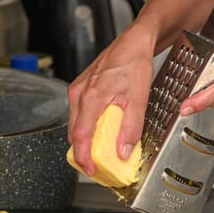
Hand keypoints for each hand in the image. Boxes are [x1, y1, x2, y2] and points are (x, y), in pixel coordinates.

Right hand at [67, 24, 155, 175]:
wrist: (133, 42)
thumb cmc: (134, 63)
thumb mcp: (139, 99)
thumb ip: (131, 128)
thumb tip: (123, 151)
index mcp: (91, 96)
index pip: (81, 135)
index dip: (84, 157)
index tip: (90, 170)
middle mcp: (79, 93)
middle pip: (74, 133)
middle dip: (84, 153)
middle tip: (97, 166)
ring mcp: (77, 90)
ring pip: (75, 124)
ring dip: (85, 140)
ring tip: (101, 151)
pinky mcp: (80, 89)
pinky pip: (78, 114)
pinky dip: (87, 127)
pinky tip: (101, 131)